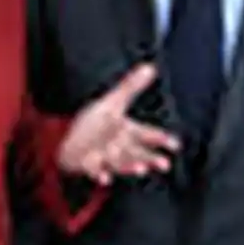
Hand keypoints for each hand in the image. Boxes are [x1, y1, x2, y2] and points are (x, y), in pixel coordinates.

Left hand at [57, 63, 179, 184]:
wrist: (67, 141)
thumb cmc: (94, 123)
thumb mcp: (113, 102)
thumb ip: (132, 86)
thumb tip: (151, 66)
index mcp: (126, 130)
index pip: (147, 134)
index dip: (161, 139)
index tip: (176, 145)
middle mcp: (119, 146)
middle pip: (139, 153)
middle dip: (151, 158)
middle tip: (165, 165)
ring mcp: (106, 158)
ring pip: (121, 163)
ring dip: (131, 166)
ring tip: (141, 170)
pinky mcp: (90, 166)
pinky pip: (96, 171)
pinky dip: (100, 174)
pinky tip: (104, 178)